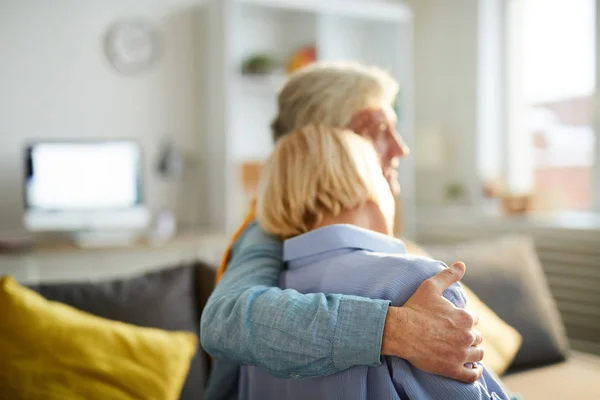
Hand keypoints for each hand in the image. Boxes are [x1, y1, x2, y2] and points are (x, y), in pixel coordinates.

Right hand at [381, 262, 483, 382]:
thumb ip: (448, 275)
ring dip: (473, 353)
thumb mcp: (430, 287)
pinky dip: (474, 372)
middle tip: (457, 338)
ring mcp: (460, 354)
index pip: (473, 320)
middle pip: (477, 338)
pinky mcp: (453, 369)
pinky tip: (472, 369)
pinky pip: (472, 374)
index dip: (465, 320)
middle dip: (469, 337)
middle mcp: (467, 336)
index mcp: (465, 317)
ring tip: (465, 352)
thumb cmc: (414, 308)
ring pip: (477, 355)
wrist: (400, 331)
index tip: (455, 323)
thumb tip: (462, 264)